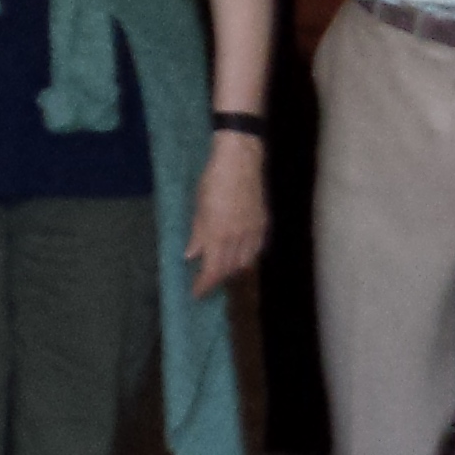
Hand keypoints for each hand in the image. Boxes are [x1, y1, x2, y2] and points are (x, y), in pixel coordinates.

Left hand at [186, 133, 267, 296]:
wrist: (240, 161)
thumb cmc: (213, 181)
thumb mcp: (199, 208)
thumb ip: (198, 234)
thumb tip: (192, 255)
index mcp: (218, 235)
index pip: (213, 271)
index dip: (204, 285)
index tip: (197, 293)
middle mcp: (237, 238)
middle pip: (230, 270)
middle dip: (217, 279)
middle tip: (207, 280)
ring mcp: (253, 231)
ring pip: (245, 262)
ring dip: (233, 269)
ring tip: (223, 269)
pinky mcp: (262, 223)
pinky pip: (256, 249)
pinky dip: (247, 257)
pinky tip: (241, 254)